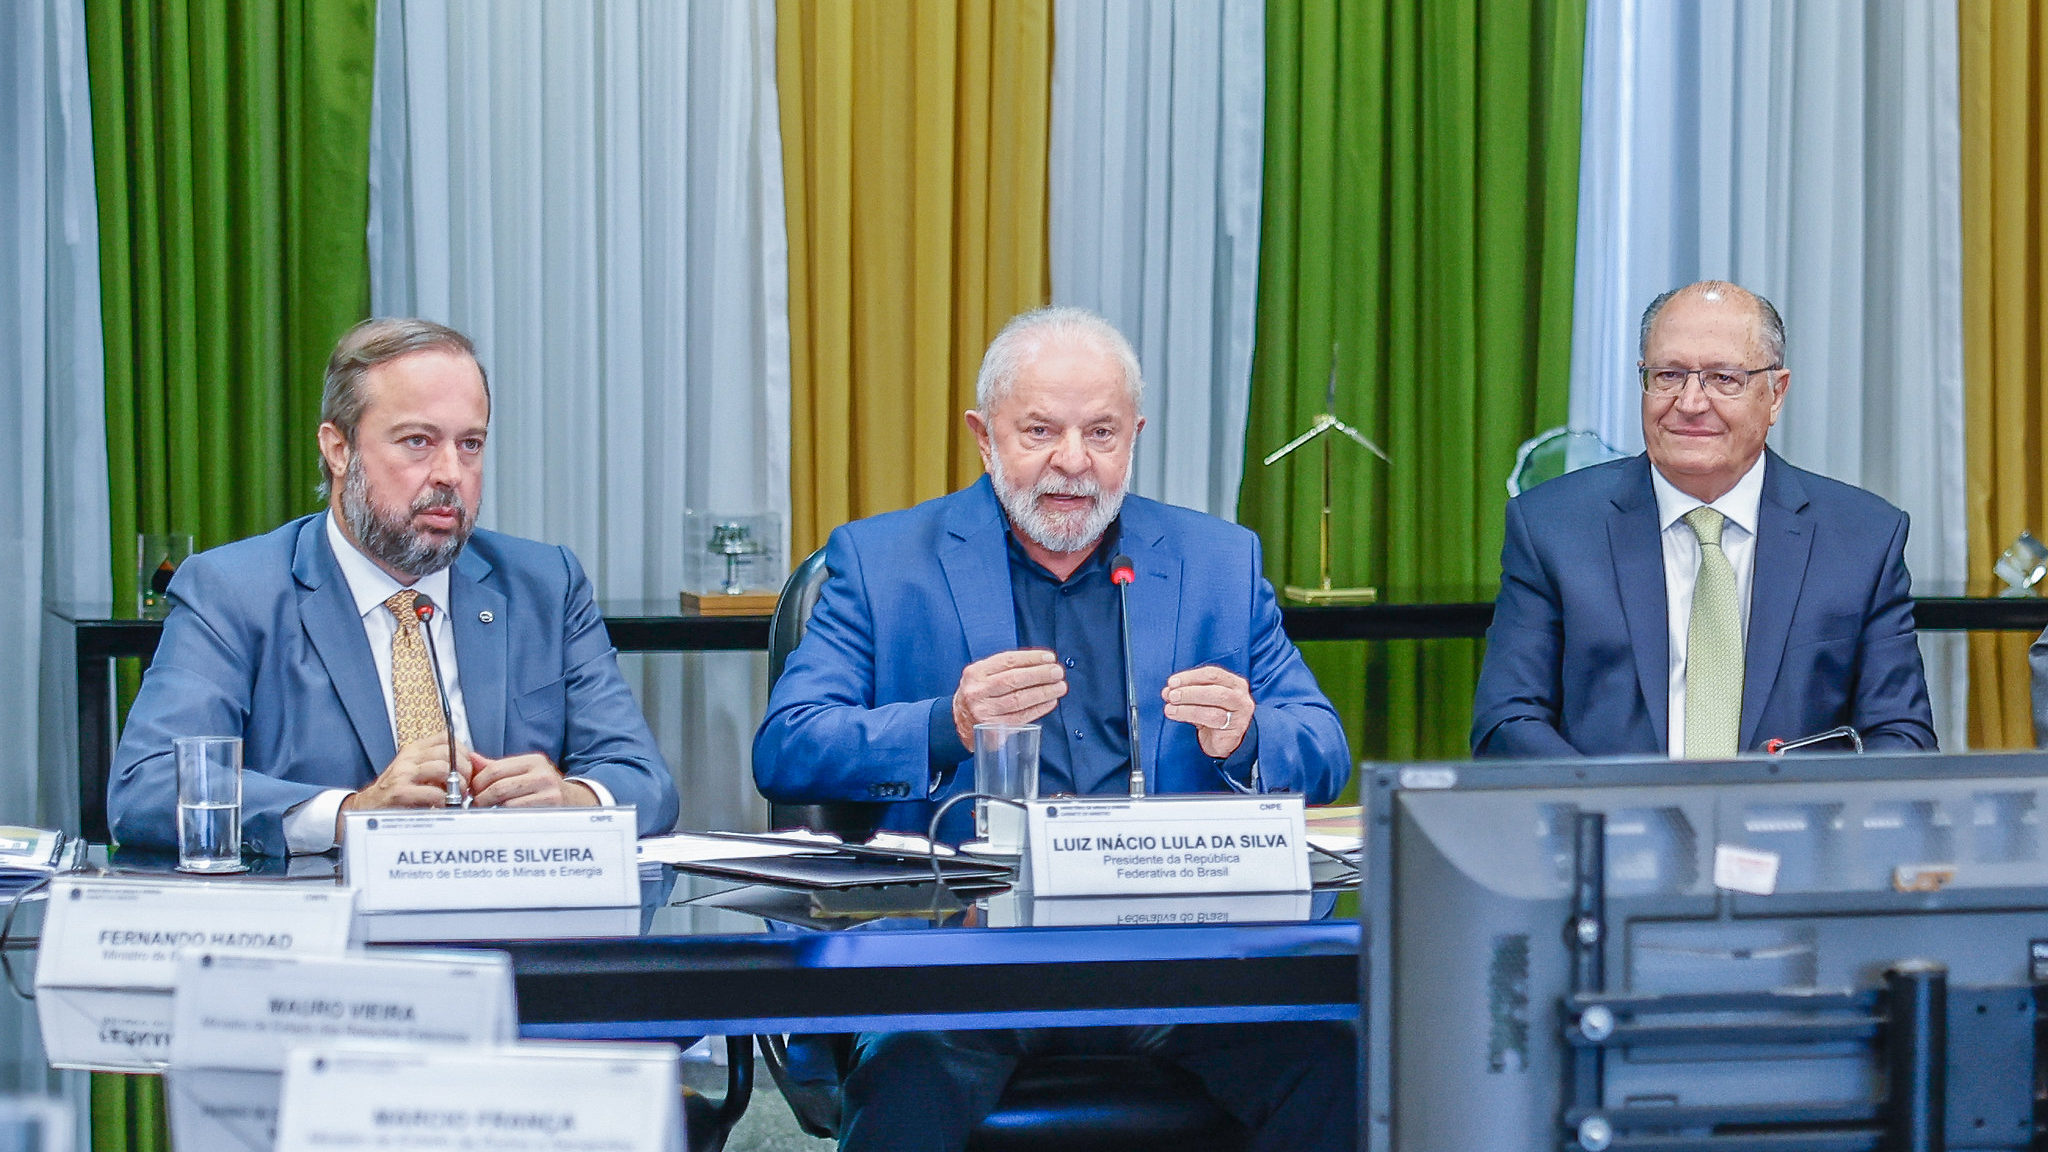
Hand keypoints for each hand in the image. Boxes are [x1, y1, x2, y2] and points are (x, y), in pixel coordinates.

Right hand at [337, 732, 468, 837]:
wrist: (367, 808)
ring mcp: (403, 774)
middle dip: (464, 771)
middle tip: (464, 786)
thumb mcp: (414, 771)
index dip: (463, 752)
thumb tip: (467, 767)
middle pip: (449, 753)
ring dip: (457, 786)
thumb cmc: (396, 792)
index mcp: (414, 750)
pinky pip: (434, 793)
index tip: (466, 768)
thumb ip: (437, 765)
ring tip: (455, 797)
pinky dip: (445, 801)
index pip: (446, 738)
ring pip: (443, 769)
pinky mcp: (400, 792)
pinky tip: (442, 806)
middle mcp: (408, 758)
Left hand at [467, 750, 597, 808]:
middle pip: (498, 787)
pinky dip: (505, 816)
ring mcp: (548, 791)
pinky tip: (504, 816)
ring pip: (506, 802)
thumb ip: (497, 767)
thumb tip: (471, 759)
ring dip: (491, 809)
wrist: (576, 802)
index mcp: (533, 761)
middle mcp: (542, 773)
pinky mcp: (550, 807)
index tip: (472, 790)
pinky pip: (517, 813)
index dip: (477, 782)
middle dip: (481, 798)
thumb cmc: (544, 788)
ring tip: (489, 810)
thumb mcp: (524, 772)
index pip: (494, 769)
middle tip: (477, 804)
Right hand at [953, 649, 1066, 745]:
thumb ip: (1007, 668)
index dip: (1031, 658)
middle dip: (1040, 675)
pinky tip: (1050, 702)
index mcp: (975, 673)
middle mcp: (977, 691)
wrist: (960, 722)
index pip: (1007, 661)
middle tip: (1058, 672)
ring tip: (1059, 687)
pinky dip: (1038, 709)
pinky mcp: (992, 728)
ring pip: (1018, 700)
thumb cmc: (980, 695)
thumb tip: (1043, 663)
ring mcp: (983, 711)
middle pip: (1013, 680)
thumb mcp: (983, 676)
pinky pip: (1020, 717)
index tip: (1049, 658)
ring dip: (1043, 692)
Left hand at [1163, 666, 1253, 757]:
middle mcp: (1240, 696)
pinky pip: (1213, 721)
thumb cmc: (1212, 717)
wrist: (1222, 743)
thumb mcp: (1199, 701)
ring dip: (1188, 706)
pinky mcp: (1235, 730)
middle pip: (1215, 689)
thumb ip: (1185, 694)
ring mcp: (1241, 714)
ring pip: (1214, 707)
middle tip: (1172, 696)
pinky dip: (1192, 717)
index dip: (1191, 677)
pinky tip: (1179, 716)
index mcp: (1233, 683)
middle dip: (1189, 691)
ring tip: (1171, 709)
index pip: (1213, 674)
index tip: (1172, 682)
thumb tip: (1168, 691)